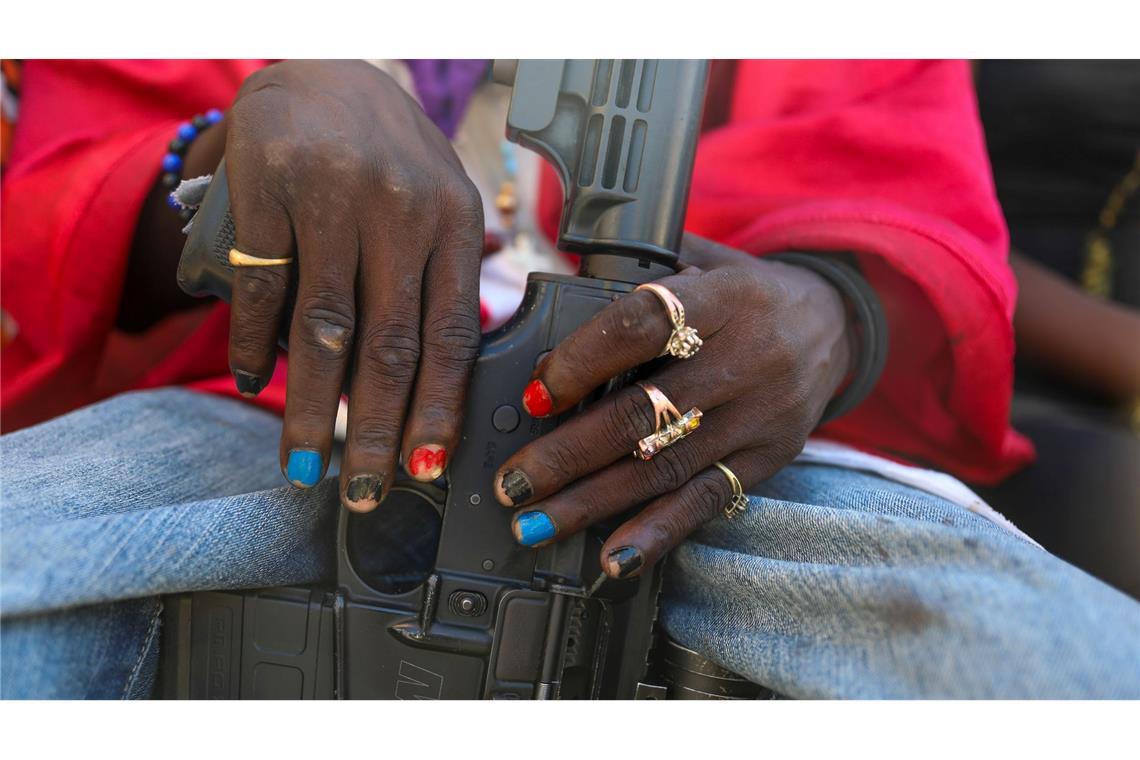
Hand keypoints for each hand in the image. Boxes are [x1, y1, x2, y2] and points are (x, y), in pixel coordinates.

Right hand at [224, 60, 484, 510]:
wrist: (322, 67)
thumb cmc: (386, 154)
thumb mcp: (436, 203)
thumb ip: (443, 279)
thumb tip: (443, 384)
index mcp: (452, 220)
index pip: (452, 333)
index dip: (438, 408)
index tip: (425, 467)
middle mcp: (400, 208)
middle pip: (390, 344)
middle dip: (377, 429)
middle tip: (365, 491)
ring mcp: (331, 195)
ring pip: (325, 328)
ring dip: (312, 406)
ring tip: (304, 461)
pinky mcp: (266, 187)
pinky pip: (262, 287)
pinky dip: (254, 345)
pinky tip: (254, 383)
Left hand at [492, 234, 853, 577]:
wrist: (836, 324)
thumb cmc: (745, 295)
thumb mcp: (705, 263)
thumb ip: (640, 279)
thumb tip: (551, 296)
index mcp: (722, 297)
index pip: (645, 324)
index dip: (585, 359)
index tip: (538, 394)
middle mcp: (746, 357)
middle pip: (645, 411)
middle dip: (568, 453)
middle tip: (513, 481)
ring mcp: (760, 414)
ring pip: (666, 466)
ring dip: (594, 501)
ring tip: (536, 522)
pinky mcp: (768, 458)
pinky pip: (708, 500)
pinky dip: (657, 532)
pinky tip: (613, 557)